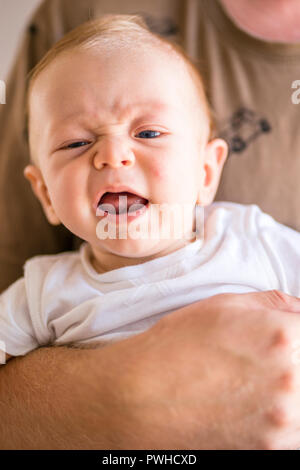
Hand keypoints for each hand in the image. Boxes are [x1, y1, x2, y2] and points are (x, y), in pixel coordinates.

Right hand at [120, 290, 299, 448]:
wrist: (138, 397)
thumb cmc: (175, 346)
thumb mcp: (223, 306)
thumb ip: (275, 304)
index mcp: (282, 338)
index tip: (292, 337)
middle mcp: (291, 382)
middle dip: (297, 358)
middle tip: (268, 358)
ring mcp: (283, 421)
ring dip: (294, 388)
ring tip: (260, 380)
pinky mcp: (272, 448)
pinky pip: (297, 428)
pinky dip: (287, 415)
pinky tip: (260, 403)